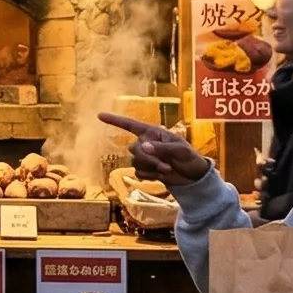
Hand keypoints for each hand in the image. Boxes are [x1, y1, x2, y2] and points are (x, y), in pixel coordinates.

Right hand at [95, 112, 211, 185]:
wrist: (193, 177)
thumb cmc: (189, 158)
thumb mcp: (180, 150)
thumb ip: (161, 148)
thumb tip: (143, 147)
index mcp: (153, 133)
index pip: (130, 125)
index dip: (114, 120)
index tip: (99, 115)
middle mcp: (146, 143)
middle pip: (134, 149)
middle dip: (148, 159)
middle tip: (165, 166)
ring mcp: (145, 158)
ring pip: (135, 162)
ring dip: (151, 168)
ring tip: (166, 170)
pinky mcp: (146, 170)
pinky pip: (138, 173)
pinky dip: (150, 176)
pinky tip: (161, 176)